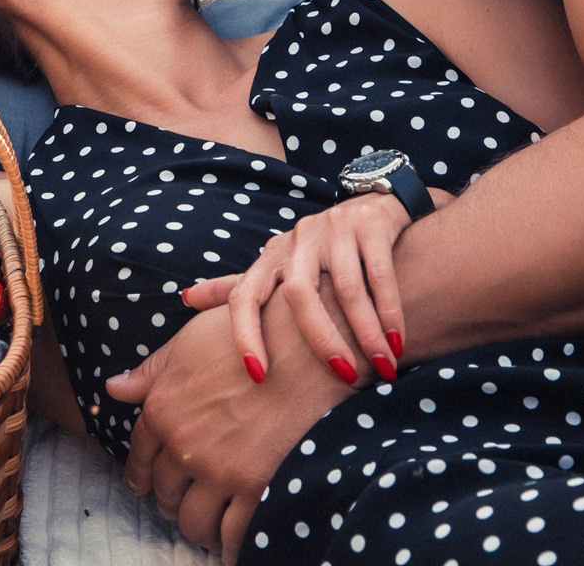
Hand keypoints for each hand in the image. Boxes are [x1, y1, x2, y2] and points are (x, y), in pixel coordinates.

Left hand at [106, 301, 350, 561]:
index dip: (140, 474)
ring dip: (196, 525)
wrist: (310, 346)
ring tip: (205, 524)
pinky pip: (231, 535)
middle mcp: (183, 443)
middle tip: (181, 502)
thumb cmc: (251, 333)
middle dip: (170, 499)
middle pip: (164, 491)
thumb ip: (152, 371)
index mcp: (162, 407)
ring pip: (192, 520)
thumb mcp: (191, 341)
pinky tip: (230, 548)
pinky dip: (227, 547)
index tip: (142, 485)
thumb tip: (113, 388)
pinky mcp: (254, 488)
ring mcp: (218, 469)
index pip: (140, 454)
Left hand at [180, 189, 452, 385]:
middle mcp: (296, 240)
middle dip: (321, 339)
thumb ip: (239, 287)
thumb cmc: (322, 254)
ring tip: (383, 368)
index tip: (257, 375)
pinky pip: (378, 273)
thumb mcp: (280, 267)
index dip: (244, 335)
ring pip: (345, 288)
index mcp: (270, 257)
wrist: (377, 206)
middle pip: (298, 295)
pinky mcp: (369, 222)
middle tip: (343, 377)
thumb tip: (184, 299)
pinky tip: (399, 339)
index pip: (244, 297)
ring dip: (366, 331)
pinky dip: (389, 309)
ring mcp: (332, 228)